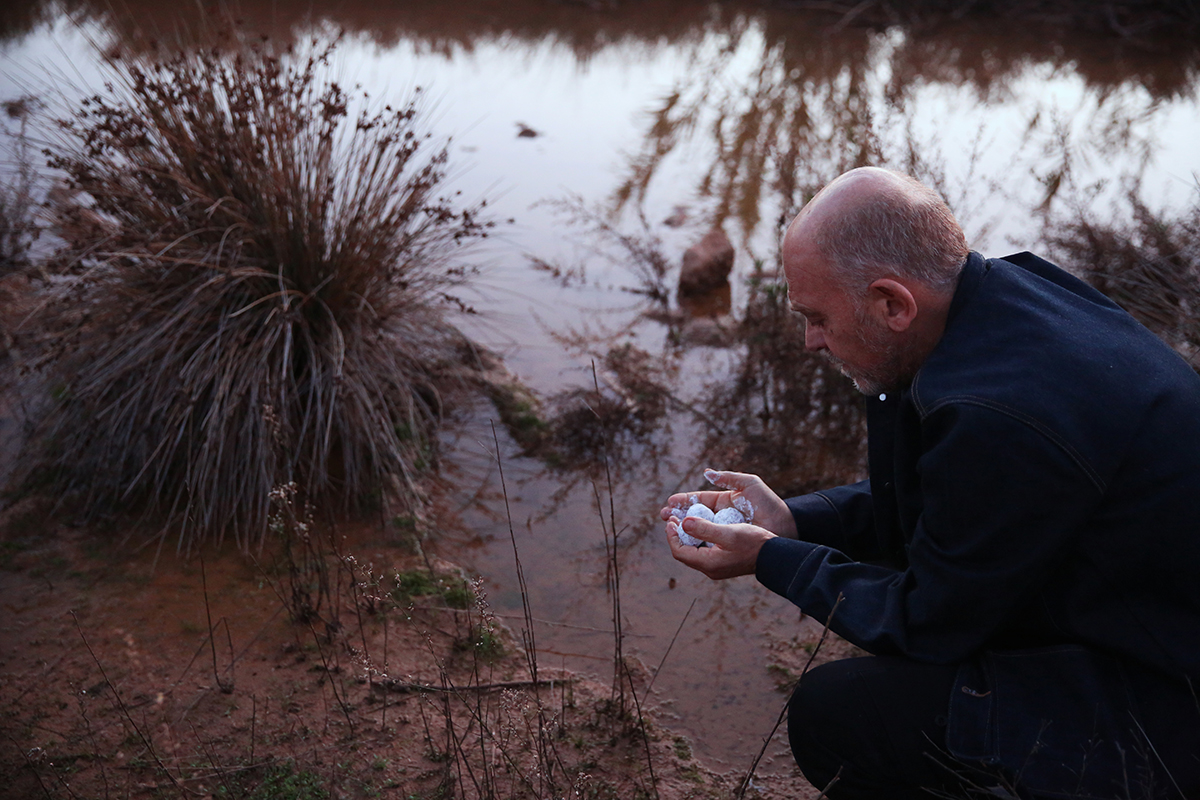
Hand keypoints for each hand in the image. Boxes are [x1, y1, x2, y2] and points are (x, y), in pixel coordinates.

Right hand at [659, 469, 796, 539]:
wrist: (785, 527)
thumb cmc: (769, 505)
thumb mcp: (750, 485)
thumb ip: (729, 477)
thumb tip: (707, 473)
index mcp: (725, 502)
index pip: (699, 501)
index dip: (684, 501)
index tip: (670, 502)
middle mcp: (722, 518)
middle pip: (694, 516)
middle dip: (677, 516)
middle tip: (664, 516)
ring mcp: (724, 532)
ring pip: (697, 531)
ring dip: (682, 530)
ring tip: (670, 527)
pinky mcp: (727, 546)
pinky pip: (707, 544)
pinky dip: (694, 542)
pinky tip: (685, 541)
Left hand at [666, 516, 775, 579]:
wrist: (774, 555)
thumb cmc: (753, 542)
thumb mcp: (729, 532)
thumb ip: (705, 528)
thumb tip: (683, 523)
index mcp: (709, 563)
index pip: (679, 551)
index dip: (672, 535)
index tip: (671, 519)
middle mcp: (710, 568)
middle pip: (684, 552)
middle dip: (677, 534)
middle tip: (674, 517)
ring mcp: (716, 567)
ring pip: (693, 551)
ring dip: (687, 535)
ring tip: (684, 519)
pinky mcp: (723, 563)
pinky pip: (703, 551)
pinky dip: (698, 538)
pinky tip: (701, 525)